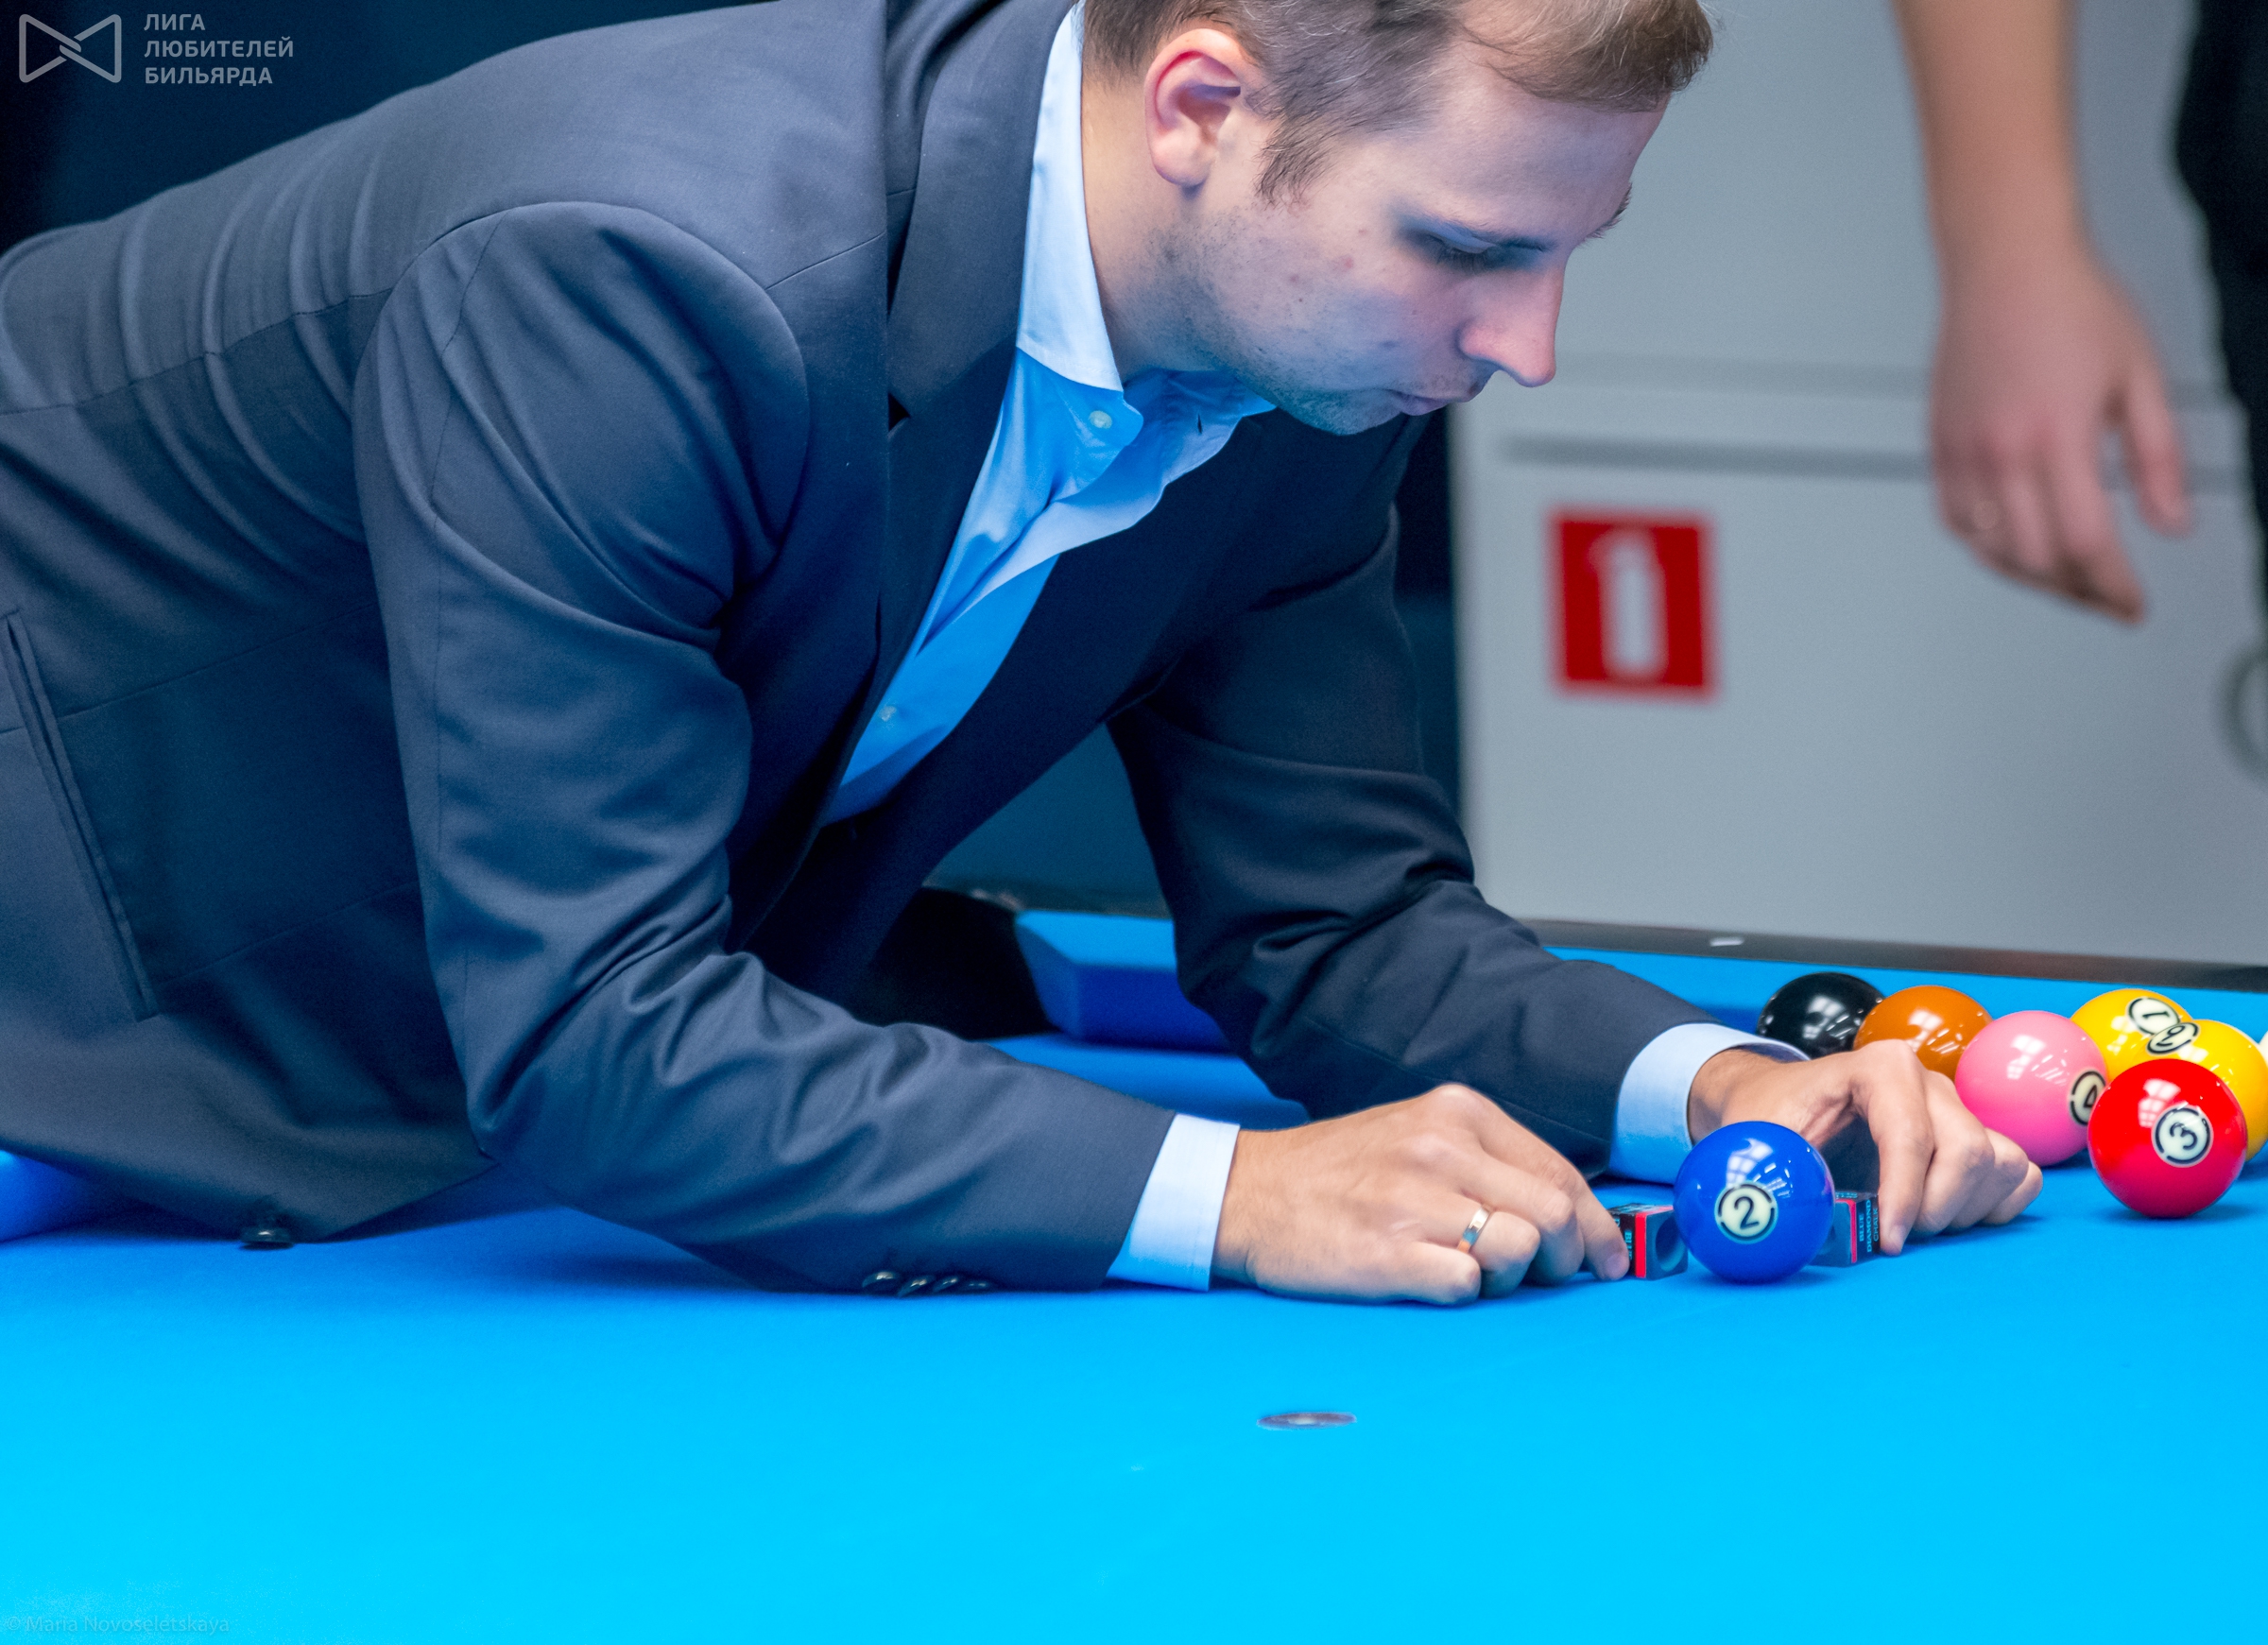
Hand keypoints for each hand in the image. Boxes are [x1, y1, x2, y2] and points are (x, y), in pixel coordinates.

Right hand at [1211, 1084, 1630, 1303]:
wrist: (1249, 1192)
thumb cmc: (1341, 1173)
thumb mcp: (1419, 1135)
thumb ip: (1490, 1164)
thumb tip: (1569, 1219)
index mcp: (1458, 1112)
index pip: (1560, 1172)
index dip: (1596, 1227)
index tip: (1606, 1260)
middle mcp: (1441, 1148)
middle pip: (1553, 1215)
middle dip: (1565, 1259)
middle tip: (1543, 1278)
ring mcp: (1413, 1200)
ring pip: (1519, 1250)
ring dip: (1510, 1278)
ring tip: (1475, 1274)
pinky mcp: (1386, 1254)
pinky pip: (1466, 1287)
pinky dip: (1464, 1294)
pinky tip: (1434, 1280)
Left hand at [1687, 1043, 2040, 1252]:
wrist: (1778, 1103)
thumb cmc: (1769, 1119)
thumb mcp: (1756, 1142)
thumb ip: (1771, 1178)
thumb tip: (1787, 1226)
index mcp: (1878, 1068)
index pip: (1911, 1136)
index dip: (1904, 1196)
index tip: (1888, 1242)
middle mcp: (1927, 1083)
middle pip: (1967, 1153)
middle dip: (1934, 1210)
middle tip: (1892, 1235)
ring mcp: (1956, 1109)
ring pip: (1999, 1165)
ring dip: (1963, 1211)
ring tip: (1911, 1221)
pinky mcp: (1975, 1136)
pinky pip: (2019, 1175)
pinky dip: (1993, 1206)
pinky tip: (1948, 1215)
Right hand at [1930, 244, 2188, 620]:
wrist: (2004, 263)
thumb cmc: (2070, 304)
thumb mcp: (2141, 377)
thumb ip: (2159, 459)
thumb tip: (2172, 523)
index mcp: (2057, 437)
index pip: (2085, 544)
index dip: (2112, 587)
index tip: (2132, 604)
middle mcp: (2001, 453)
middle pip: (2037, 560)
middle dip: (2077, 591)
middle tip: (2106, 596)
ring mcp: (1963, 453)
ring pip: (1991, 551)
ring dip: (2031, 577)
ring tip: (2065, 579)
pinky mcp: (1939, 447)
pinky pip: (1955, 522)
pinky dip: (1985, 547)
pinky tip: (2013, 544)